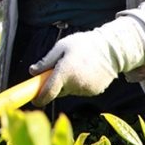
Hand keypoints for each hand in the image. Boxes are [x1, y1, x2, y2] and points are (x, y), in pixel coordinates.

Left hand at [29, 16, 144, 105]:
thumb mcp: (61, 47)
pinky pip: (81, 90)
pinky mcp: (94, 91)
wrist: (112, 48)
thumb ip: (46, 61)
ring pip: (70, 90)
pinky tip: (86, 71)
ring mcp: (86, 89)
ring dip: (69, 83)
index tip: (34, 100)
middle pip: (58, 91)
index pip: (48, 92)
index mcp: (64, 73)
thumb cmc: (84, 44)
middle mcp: (75, 84)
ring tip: (77, 66)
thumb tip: (33, 71)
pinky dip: (80, 84)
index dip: (39, 98)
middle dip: (55, 84)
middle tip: (61, 68)